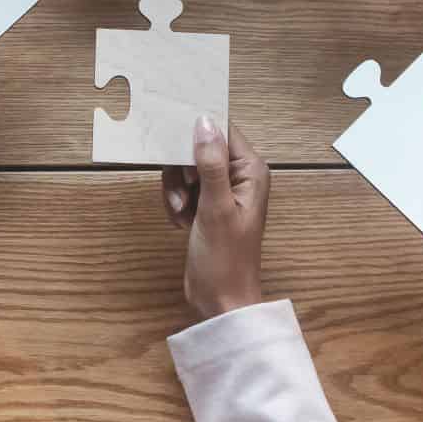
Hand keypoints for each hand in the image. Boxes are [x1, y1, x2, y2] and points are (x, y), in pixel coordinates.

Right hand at [161, 117, 270, 317]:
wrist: (220, 300)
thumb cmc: (226, 259)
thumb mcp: (215, 208)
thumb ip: (210, 164)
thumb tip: (204, 122)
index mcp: (250, 171)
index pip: (222, 131)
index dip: (197, 130)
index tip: (172, 137)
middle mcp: (238, 176)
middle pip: (199, 147)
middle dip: (181, 169)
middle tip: (183, 194)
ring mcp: (221, 190)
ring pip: (186, 168)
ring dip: (177, 189)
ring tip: (182, 213)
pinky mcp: (206, 205)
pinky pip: (182, 188)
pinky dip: (177, 202)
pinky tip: (182, 222)